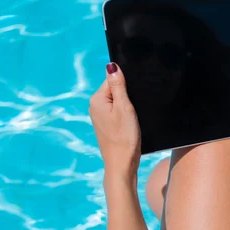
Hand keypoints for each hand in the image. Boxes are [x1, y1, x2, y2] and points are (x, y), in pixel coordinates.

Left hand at [89, 63, 140, 182]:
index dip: (126, 84)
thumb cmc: (124, 137)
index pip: (112, 79)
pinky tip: (131, 122)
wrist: (121, 164)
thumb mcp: (124, 107)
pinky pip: (117, 111)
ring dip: (127, 105)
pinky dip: (125, 114)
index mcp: (97, 99)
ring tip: (133, 116)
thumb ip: (118, 85)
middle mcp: (95, 106)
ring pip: (117, 101)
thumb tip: (111, 65)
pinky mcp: (106, 125)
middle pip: (114, 89)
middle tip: (135, 108)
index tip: (134, 96)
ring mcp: (100, 116)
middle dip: (127, 94)